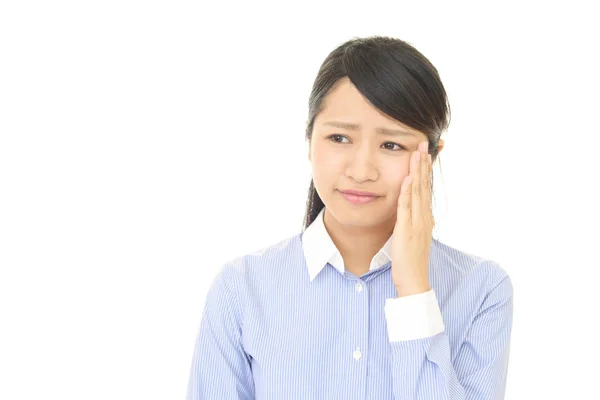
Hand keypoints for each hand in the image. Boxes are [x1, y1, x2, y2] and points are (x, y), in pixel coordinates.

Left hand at [391, 140, 433, 296]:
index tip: (423, 152)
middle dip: (422, 164)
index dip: (424, 170)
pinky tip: (407, 179)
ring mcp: (417, 223)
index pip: (424, 188)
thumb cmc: (410, 261)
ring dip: (417, 172)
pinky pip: (406, 208)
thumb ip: (410, 221)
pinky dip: (407, 192)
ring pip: (417, 193)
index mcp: (424, 217)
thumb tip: (406, 208)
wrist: (414, 281)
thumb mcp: (411, 235)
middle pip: (423, 185)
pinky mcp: (407, 231)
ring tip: (417, 153)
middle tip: (422, 143)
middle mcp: (424, 217)